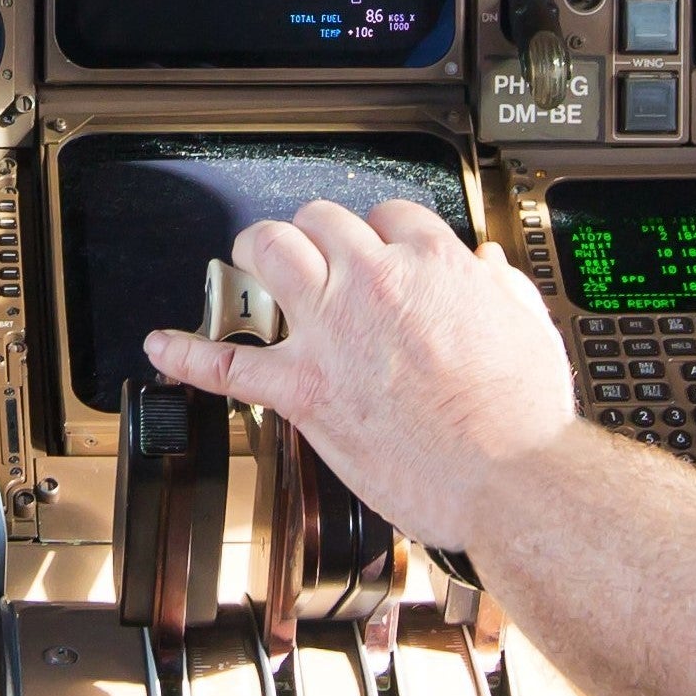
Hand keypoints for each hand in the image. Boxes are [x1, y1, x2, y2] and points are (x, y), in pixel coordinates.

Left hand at [141, 195, 577, 555]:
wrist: (507, 479)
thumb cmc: (523, 417)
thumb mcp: (531, 331)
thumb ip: (505, 292)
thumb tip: (490, 273)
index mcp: (434, 265)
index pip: (391, 216)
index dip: (382, 233)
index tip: (381, 251)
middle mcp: (375, 284)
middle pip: (322, 221)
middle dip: (314, 233)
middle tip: (310, 252)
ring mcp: (332, 333)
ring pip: (271, 253)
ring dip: (256, 252)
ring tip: (248, 261)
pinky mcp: (304, 388)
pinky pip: (228, 363)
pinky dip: (188, 353)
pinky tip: (164, 346)